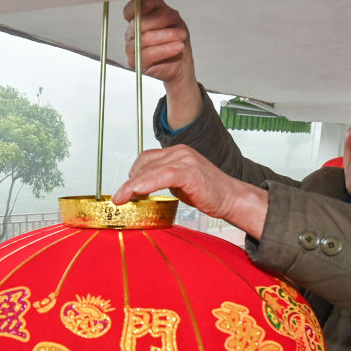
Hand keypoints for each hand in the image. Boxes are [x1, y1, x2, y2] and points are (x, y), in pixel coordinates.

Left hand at [112, 145, 267, 239]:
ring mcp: (185, 160)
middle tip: (119, 197)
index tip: (124, 188)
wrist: (231, 198)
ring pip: (150, 170)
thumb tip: (144, 186)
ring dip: (132, 185)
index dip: (133, 173)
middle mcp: (180, 152)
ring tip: (121, 198)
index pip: (147, 158)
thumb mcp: (181, 183)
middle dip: (129, 181)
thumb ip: (164, 180)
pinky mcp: (190, 172)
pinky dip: (147, 184)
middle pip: (145, 163)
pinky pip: (163, 176)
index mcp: (178, 153)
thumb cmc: (209, 192)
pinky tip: (137, 193)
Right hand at [123, 0, 201, 127]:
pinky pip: (146, 56)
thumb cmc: (178, 41)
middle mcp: (132, 33)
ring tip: (182, 41)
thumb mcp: (174, 20)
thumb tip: (149, 0)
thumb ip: (161, 9)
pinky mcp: (137, 63)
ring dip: (165, 40)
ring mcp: (132, 49)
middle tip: (180, 30)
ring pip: (142, 41)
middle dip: (161, 26)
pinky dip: (164, 52)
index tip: (152, 6)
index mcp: (140, 18)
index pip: (131, 8)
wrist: (182, 68)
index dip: (139, 7)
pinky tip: (177, 50)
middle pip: (139, 25)